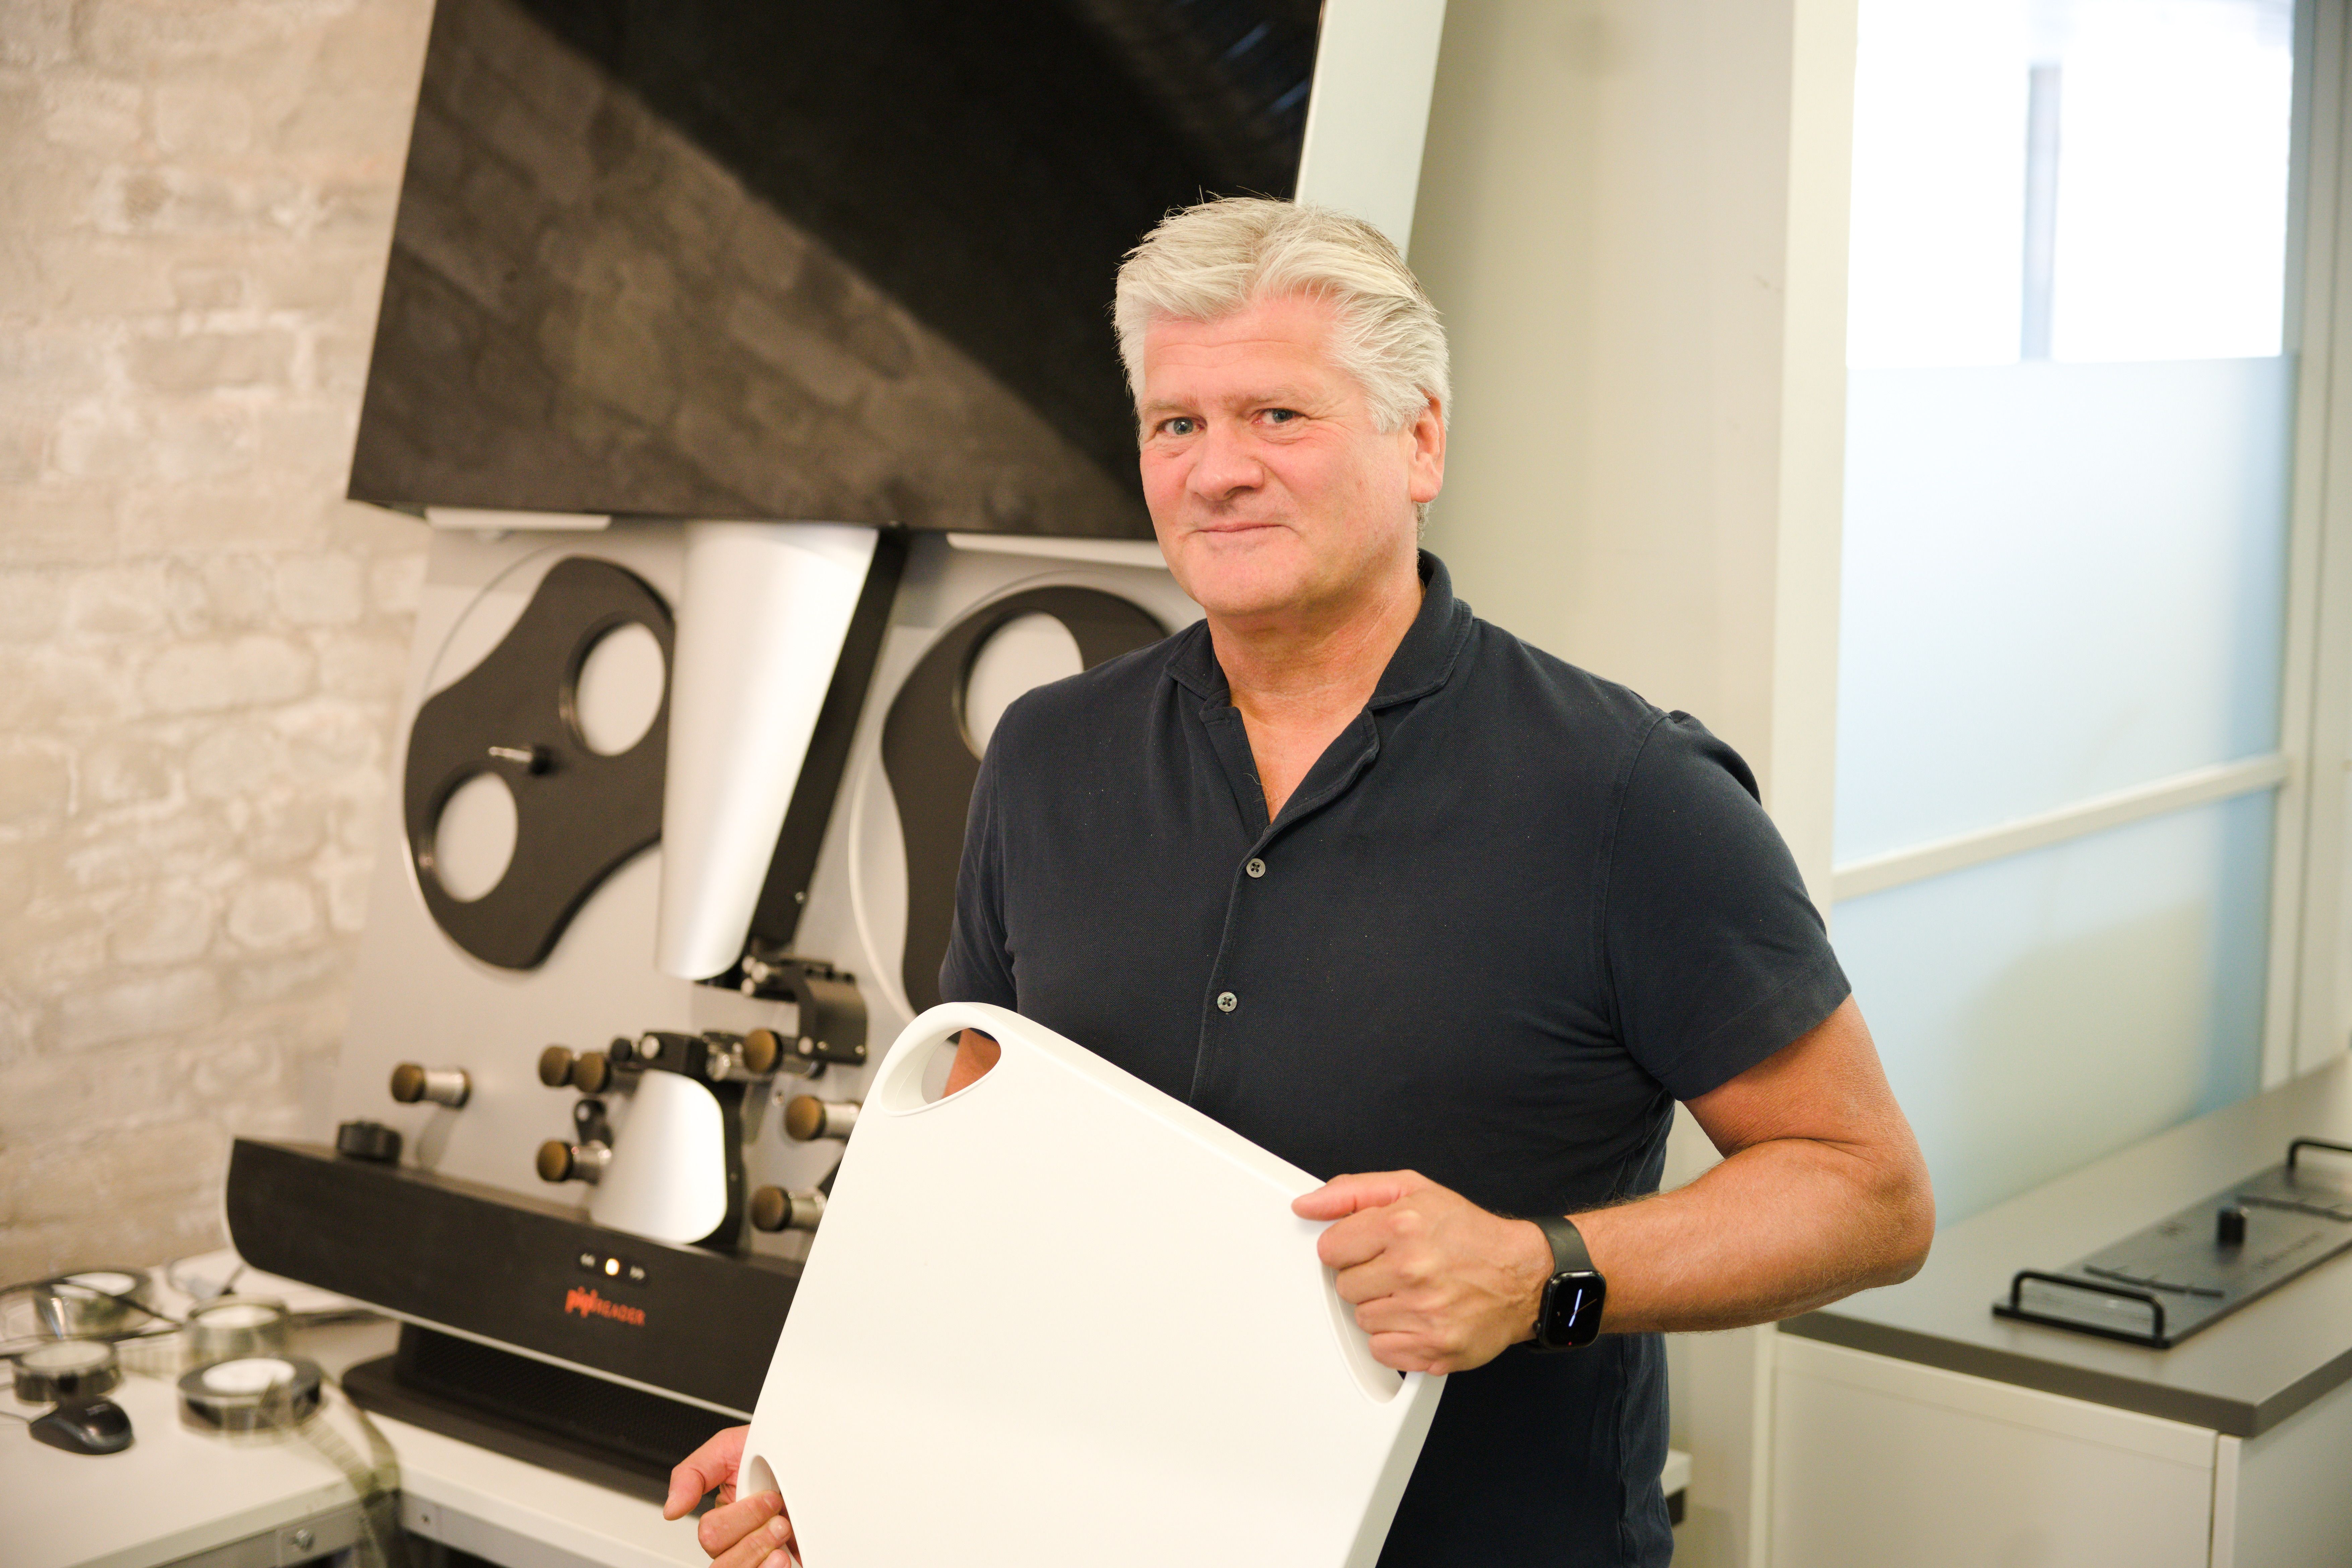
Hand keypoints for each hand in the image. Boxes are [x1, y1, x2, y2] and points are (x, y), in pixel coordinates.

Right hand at [664, 1425, 797, 1567]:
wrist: (816, 1458)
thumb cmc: (776, 1455)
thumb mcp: (730, 1447)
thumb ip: (693, 1473)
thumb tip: (671, 1510)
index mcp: (725, 1518)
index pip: (711, 1536)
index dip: (741, 1517)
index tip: (769, 1497)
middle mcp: (741, 1543)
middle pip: (722, 1563)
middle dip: (754, 1535)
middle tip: (779, 1515)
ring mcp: (762, 1557)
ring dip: (763, 1552)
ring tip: (785, 1531)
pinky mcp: (785, 1563)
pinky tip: (786, 1557)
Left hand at [1293, 1170, 1556, 1374]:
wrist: (1522, 1276)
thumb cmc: (1468, 1233)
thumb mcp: (1412, 1190)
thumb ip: (1352, 1193)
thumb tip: (1306, 1204)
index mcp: (1402, 1226)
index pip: (1330, 1249)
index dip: (1349, 1247)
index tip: (1371, 1246)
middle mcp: (1412, 1270)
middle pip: (1344, 1286)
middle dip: (1366, 1277)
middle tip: (1398, 1269)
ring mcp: (1424, 1314)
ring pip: (1362, 1319)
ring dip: (1381, 1308)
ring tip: (1413, 1292)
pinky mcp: (1434, 1349)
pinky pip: (1382, 1350)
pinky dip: (1395, 1338)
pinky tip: (1418, 1318)